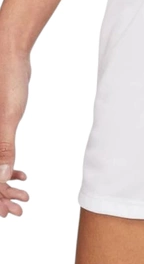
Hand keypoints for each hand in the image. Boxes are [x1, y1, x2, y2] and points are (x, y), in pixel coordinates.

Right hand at [0, 44, 30, 216]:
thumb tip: (0, 178)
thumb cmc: (6, 80)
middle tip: (19, 207)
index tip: (8, 211)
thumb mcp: (8, 116)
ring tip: (22, 194)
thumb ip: (3, 148)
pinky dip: (5, 164)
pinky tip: (20, 173)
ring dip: (2, 182)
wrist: (8, 52)